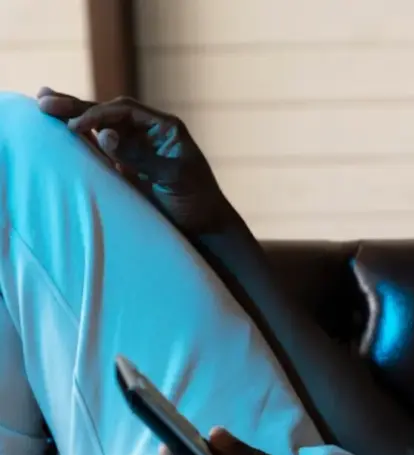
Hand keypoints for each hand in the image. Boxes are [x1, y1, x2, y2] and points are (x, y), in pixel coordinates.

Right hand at [36, 86, 227, 235]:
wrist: (205, 228)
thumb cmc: (197, 202)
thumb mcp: (172, 178)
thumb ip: (141, 156)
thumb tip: (105, 135)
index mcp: (165, 128)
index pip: (125, 110)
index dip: (98, 114)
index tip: (75, 126)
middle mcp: (149, 132)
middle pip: (109, 113)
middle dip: (78, 107)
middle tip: (44, 102)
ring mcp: (137, 148)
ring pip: (101, 127)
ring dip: (74, 117)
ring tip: (44, 105)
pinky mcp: (127, 165)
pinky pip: (101, 146)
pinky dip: (82, 138)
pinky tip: (61, 129)